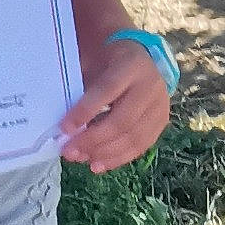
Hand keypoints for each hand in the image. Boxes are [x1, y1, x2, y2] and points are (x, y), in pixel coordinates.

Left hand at [59, 38, 171, 174]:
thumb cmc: (109, 61)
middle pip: (122, 120)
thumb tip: (63, 123)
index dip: (85, 111)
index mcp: (131, 65)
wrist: (142, 59)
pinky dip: (118, 158)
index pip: (107, 90)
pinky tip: (99, 165)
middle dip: (93, 140)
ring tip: (81, 159)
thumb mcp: (94, 61)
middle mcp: (150, 86)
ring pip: (133, 137)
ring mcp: (160, 106)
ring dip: (104, 153)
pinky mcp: (161, 122)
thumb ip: (80, 85)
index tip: (64, 128)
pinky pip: (141, 146)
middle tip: (69, 151)